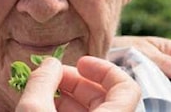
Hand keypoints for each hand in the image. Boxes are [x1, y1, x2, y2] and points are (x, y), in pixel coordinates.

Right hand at [15, 56, 140, 111]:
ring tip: (44, 92)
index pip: (127, 87)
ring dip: (71, 98)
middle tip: (53, 76)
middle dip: (79, 82)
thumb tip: (50, 63)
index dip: (104, 69)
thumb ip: (43, 82)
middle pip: (107, 98)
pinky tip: (45, 108)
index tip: (80, 63)